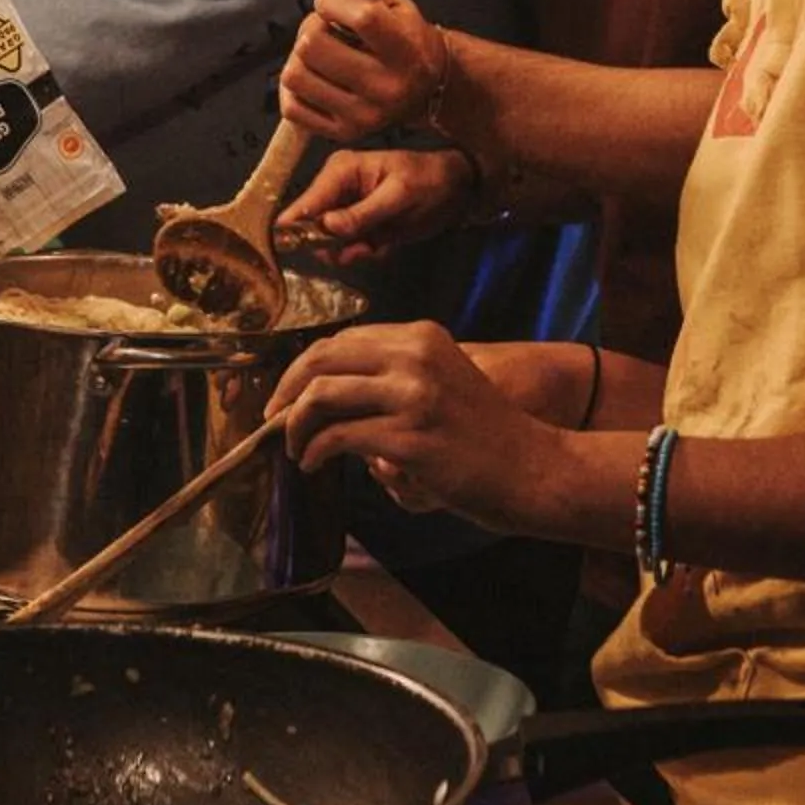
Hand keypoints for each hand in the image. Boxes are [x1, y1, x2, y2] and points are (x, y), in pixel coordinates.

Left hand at [270, 321, 556, 528]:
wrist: (530, 469)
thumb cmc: (482, 435)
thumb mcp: (440, 381)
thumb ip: (392, 375)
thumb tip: (328, 390)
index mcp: (420, 336)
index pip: (342, 340)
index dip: (304, 368)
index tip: (286, 397)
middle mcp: (415, 355)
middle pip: (322, 358)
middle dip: (286, 390)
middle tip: (273, 420)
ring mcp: (413, 394)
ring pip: (322, 395)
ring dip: (294, 426)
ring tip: (295, 450)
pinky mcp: (410, 437)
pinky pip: (337, 437)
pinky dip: (314, 450)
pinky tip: (314, 464)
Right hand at [276, 146, 473, 265]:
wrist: (456, 191)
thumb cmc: (430, 180)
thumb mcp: (400, 194)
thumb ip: (363, 212)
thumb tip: (327, 226)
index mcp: (340, 171)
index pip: (306, 202)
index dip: (296, 228)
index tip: (296, 250)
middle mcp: (336, 190)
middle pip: (312, 227)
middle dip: (334, 246)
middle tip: (362, 248)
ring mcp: (346, 211)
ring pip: (330, 244)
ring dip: (353, 252)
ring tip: (377, 244)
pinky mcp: (358, 228)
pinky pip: (349, 251)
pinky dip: (366, 254)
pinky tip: (385, 244)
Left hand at [280, 0, 444, 139]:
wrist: (429, 90)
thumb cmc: (406, 39)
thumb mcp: (394, 5)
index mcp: (405, 50)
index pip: (359, 17)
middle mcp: (386, 87)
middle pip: (312, 45)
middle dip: (311, 27)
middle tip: (324, 27)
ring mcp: (363, 115)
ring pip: (295, 75)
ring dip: (299, 57)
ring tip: (318, 52)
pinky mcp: (343, 132)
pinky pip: (291, 106)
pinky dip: (294, 87)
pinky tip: (313, 76)